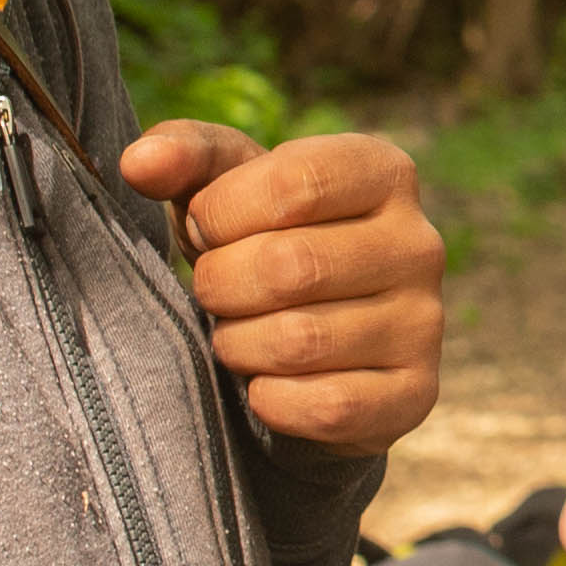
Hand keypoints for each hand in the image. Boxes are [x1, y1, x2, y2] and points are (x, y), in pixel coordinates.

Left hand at [122, 122, 446, 457]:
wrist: (308, 343)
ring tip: (238, 334)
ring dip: (239, 344)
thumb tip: (140, 162)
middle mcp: (420, 243)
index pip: (292, 183)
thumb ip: (183, 158)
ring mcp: (425, 322)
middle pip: (292, 265)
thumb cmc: (259, 243)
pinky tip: (266, 383)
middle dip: (221, 284)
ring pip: (302, 341)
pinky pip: (326, 406)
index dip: (221, 213)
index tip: (206, 229)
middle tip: (213, 291)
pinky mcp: (416, 394)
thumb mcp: (223, 189)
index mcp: (383, 172)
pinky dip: (272, 400)